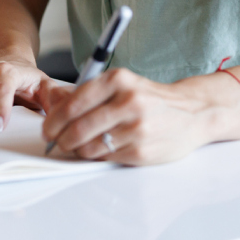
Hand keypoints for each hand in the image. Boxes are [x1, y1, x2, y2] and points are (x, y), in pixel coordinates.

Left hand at [39, 68, 221, 165]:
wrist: (192, 113)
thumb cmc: (150, 98)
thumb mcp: (122, 84)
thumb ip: (90, 93)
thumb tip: (53, 107)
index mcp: (118, 80)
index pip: (74, 103)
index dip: (54, 119)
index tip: (47, 128)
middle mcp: (128, 102)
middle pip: (78, 127)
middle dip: (61, 138)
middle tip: (57, 142)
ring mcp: (136, 128)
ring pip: (90, 146)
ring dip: (77, 150)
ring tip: (77, 147)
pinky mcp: (142, 151)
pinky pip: (106, 158)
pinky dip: (96, 157)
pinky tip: (98, 151)